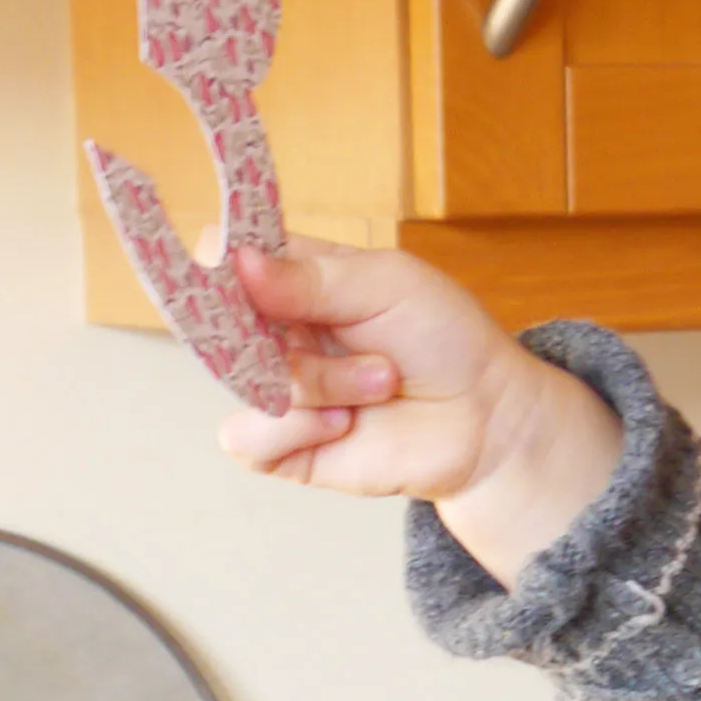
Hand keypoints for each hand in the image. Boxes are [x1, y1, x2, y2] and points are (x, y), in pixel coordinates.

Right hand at [217, 235, 621, 588]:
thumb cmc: (446, 340)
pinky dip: (296, 429)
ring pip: (242, 380)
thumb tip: (238, 262)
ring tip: (380, 381)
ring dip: (318, 382)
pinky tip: (344, 424)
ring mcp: (277, 388)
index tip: (248, 269)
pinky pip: (246, 438)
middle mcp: (276, 331)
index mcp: (295, 277)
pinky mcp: (284, 445)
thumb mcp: (387, 285)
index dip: (221, 262)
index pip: (221, 255)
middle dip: (283, 332)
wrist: (484, 420)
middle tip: (342, 334)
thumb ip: (310, 277)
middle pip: (216, 321)